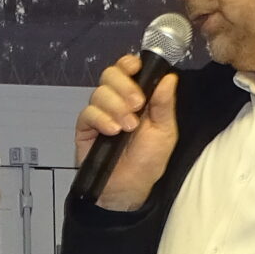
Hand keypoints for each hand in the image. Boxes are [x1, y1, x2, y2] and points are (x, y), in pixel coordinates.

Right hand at [73, 54, 179, 209]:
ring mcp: (100, 114)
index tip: (136, 68)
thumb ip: (164, 104)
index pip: (127, 69)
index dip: (129, 64)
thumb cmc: (148, 162)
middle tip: (137, 105)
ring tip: (128, 127)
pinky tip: (112, 131)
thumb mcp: (165, 132)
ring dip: (116, 106)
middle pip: (110, 75)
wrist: (129, 189)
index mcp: (136, 97)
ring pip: (99, 92)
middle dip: (124, 86)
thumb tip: (168, 77)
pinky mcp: (86, 128)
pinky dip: (101, 119)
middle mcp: (116, 101)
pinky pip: (88, 113)